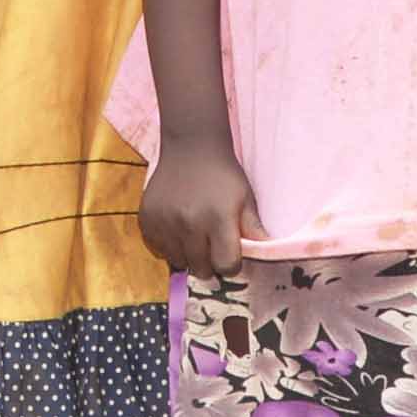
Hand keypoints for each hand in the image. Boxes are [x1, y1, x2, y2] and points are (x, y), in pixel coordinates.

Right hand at [134, 136, 254, 283]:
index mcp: (218, 219)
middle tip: (212, 244)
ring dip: (188, 255)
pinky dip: (169, 245)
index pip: (226, 266)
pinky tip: (177, 227)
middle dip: (210, 263)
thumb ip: (255, 231)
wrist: (191, 147)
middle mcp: (189, 223)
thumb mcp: (246, 200)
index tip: (230, 253)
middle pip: (201, 270)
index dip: (231, 264)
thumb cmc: (223, 176)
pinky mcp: (147, 219)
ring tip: (194, 234)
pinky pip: (158, 249)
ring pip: (179, 262)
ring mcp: (165, 222)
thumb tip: (270, 257)